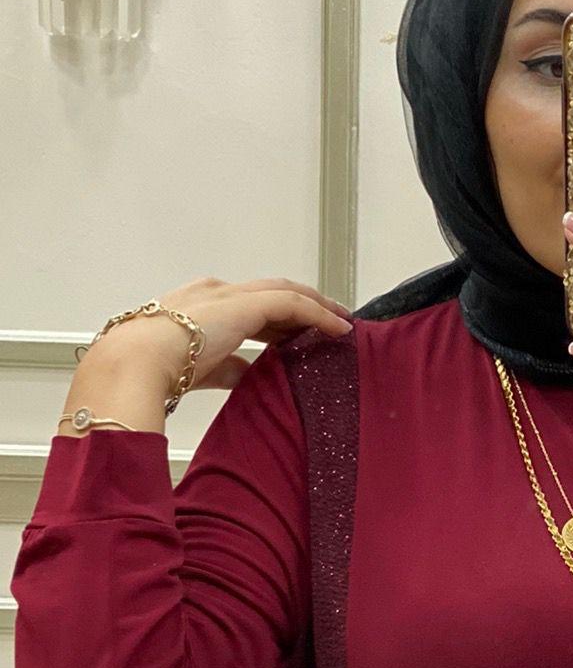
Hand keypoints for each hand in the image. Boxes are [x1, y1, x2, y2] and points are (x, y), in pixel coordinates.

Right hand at [101, 278, 354, 394]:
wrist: (136, 361)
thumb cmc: (154, 367)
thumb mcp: (201, 368)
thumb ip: (227, 367)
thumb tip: (245, 373)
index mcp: (199, 305)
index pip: (250, 306)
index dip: (280, 318)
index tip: (301, 332)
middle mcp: (216, 293)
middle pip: (271, 294)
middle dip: (304, 306)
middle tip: (331, 321)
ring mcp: (230, 296)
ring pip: (286, 293)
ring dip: (317, 307)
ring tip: (341, 322)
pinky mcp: (246, 305)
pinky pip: (294, 304)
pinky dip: (320, 314)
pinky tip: (339, 328)